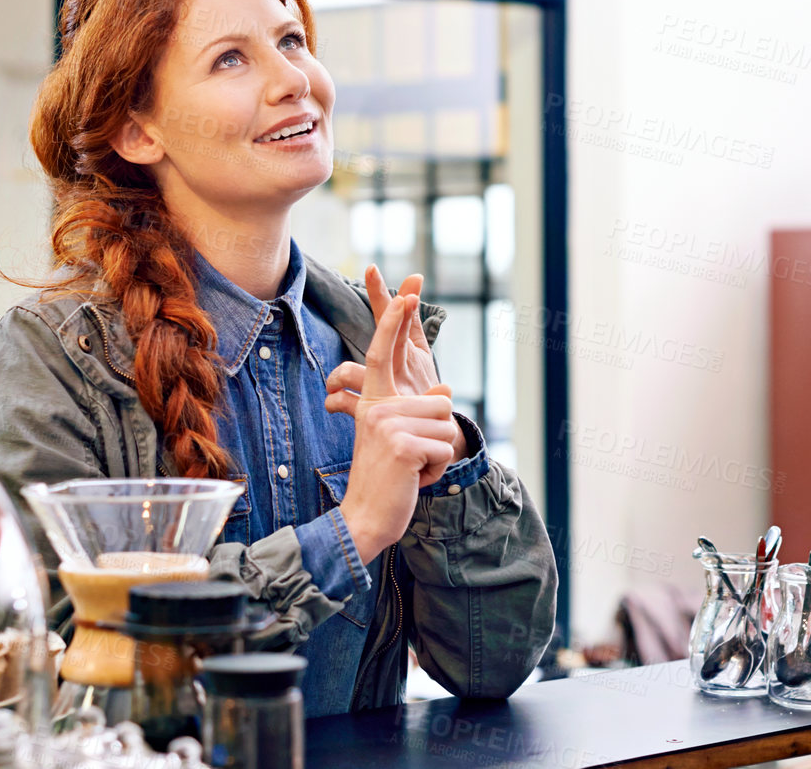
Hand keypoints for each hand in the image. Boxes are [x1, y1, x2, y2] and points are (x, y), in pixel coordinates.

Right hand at [323, 290, 459, 562]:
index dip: (395, 321)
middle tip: (411, 464)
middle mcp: (377, 407)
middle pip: (440, 404)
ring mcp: (388, 424)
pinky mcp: (401, 444)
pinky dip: (436, 473)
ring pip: (446, 427)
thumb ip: (419, 412)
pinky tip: (412, 482)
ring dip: (437, 458)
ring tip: (411, 472)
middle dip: (438, 439)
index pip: (382, 353)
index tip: (407, 290)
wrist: (365, 520)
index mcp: (374, 402)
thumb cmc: (388, 480)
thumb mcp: (405, 441)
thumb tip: (446, 391)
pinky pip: (443, 450)